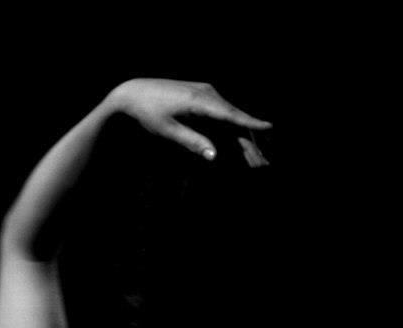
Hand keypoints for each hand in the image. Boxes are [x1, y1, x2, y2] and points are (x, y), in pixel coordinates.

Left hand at [109, 78, 271, 164]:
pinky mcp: (202, 94)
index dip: (250, 123)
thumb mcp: (167, 130)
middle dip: (251, 138)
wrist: (133, 92)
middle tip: (264, 160)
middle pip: (235, 117)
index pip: (230, 115)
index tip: (269, 128)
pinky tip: (241, 137)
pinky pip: (222, 112)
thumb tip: (215, 157)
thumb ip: (192, 142)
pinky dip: (232, 126)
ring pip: (230, 114)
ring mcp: (205, 91)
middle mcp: (206, 92)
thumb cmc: (147, 113)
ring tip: (256, 153)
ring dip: (243, 133)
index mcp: (199, 100)